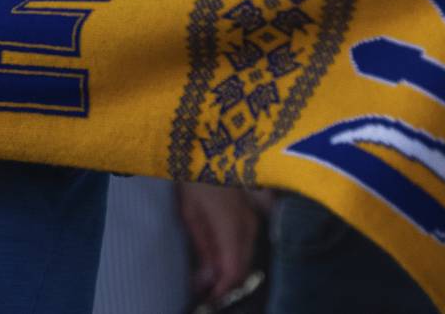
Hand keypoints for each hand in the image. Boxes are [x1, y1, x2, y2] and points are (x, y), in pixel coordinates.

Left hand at [177, 182, 259, 303]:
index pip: (234, 270)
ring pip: (246, 257)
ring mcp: (254, 219)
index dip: (222, 289)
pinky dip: (233, 256)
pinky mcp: (252, 214)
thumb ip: (203, 247)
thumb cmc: (193, 179)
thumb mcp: (190, 214)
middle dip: (225, 282)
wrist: (209, 146)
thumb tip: (208, 279)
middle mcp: (249, 226)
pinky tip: (216, 256)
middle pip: (243, 267)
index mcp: (232, 227)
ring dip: (229, 270)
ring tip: (205, 274)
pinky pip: (246, 244)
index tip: (208, 298)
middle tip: (203, 288)